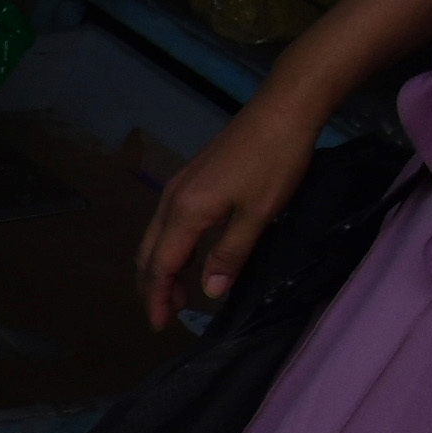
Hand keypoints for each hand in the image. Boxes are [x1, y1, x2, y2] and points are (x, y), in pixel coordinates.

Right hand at [136, 94, 320, 326]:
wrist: (283, 107)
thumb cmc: (276, 160)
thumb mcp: (259, 213)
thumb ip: (230, 254)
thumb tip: (208, 292)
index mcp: (187, 212)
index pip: (161, 265)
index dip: (158, 297)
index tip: (160, 325)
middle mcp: (173, 200)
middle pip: (148, 253)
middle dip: (153, 287)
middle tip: (168, 315)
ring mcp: (179, 186)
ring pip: (155, 237)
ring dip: (161, 268)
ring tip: (179, 292)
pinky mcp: (191, 178)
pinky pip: (166, 223)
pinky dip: (170, 248)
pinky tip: (189, 254)